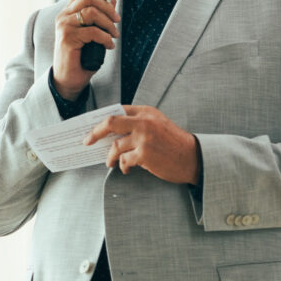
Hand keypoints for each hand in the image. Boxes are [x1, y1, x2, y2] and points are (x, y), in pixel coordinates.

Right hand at [52, 0, 119, 99]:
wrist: (68, 78)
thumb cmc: (81, 56)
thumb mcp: (92, 32)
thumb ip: (100, 15)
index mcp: (68, 12)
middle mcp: (64, 16)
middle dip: (108, 7)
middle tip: (117, 20)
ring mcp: (64, 27)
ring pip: (92, 12)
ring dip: (109, 24)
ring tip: (114, 35)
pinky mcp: (67, 39)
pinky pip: (93, 31)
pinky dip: (105, 38)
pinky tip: (108, 45)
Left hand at [83, 106, 200, 184]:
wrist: (192, 157)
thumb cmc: (173, 143)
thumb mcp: (157, 124)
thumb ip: (138, 123)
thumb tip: (112, 133)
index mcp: (146, 112)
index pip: (117, 110)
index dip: (102, 119)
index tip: (92, 128)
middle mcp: (144, 122)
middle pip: (110, 122)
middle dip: (95, 132)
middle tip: (87, 141)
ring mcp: (144, 138)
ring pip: (115, 146)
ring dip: (110, 157)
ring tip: (110, 162)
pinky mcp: (145, 154)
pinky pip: (124, 161)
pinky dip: (122, 166)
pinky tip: (125, 169)